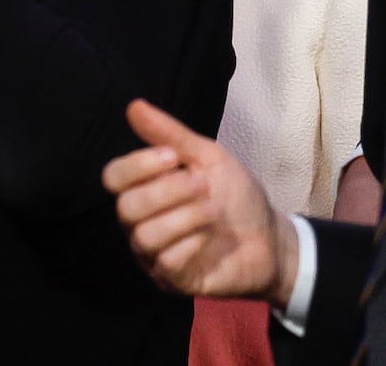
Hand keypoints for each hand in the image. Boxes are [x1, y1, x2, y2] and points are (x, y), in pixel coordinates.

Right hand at [102, 100, 299, 308]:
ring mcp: (154, 254)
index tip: (174, 157)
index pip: (114, 177)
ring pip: (145, 235)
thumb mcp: (209, 157)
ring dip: (183, 217)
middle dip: (167, 191)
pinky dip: (190, 244)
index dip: (138, 165)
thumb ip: (170, 135)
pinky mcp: (173, 280)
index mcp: (143, 189)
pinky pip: (166, 262)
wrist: (271, 238)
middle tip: (202, 184)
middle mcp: (140, 222)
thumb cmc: (235, 195)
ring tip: (212, 209)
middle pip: (126, 207)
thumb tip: (134, 106)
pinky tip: (209, 238)